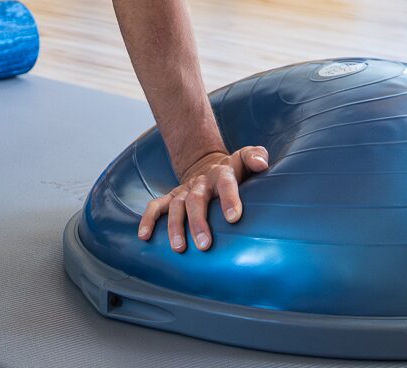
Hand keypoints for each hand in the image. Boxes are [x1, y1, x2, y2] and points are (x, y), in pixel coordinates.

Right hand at [137, 146, 270, 251]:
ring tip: (179, 249)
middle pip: (197, 200)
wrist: (207, 165)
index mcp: (221, 173)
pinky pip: (156, 207)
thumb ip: (256, 157)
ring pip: (176, 207)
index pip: (226, 183)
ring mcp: (184, 190)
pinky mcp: (171, 198)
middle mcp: (200, 182)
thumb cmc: (233, 170)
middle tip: (204, 245)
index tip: (233, 218)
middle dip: (198, 222)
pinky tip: (144, 236)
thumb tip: (262, 164)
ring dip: (175, 227)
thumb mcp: (246, 159)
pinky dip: (148, 220)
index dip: (229, 198)